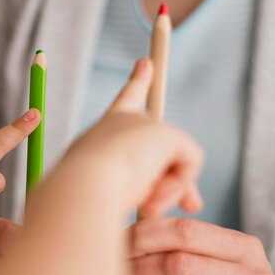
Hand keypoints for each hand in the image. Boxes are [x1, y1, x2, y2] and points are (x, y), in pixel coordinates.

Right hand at [61, 59, 203, 213]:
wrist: (81, 190)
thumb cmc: (86, 202)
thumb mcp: (113, 197)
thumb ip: (143, 195)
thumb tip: (183, 205)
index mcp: (101, 133)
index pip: (124, 102)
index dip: (137, 83)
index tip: (147, 65)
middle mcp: (121, 122)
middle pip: (162, 142)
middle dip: (180, 178)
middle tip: (194, 205)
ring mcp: (144, 124)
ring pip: (175, 162)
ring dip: (169, 191)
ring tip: (148, 210)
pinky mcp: (167, 134)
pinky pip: (190, 165)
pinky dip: (178, 188)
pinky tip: (155, 201)